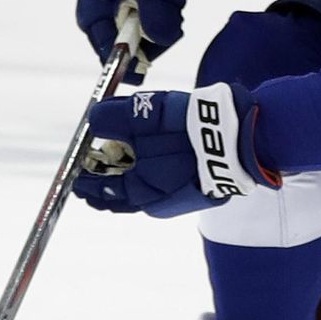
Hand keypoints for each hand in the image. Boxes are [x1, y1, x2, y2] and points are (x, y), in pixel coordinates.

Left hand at [75, 82, 273, 216]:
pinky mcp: (197, 194)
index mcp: (138, 191)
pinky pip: (163, 191)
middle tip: (93, 176)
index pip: (97, 189)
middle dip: (104, 186)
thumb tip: (93, 119)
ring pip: (142, 195)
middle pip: (119, 198)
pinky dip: (151, 180)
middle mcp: (155, 203)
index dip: (83, 177)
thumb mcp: (146, 116)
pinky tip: (155, 165)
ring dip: (128, 183)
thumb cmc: (191, 130)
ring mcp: (178, 201)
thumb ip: (115, 117)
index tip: (77, 165)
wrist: (243, 141)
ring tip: (122, 168)